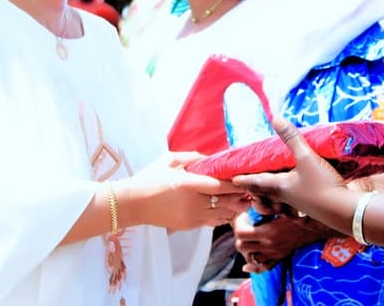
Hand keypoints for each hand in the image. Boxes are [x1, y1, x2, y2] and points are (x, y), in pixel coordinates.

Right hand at [122, 154, 249, 230]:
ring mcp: (191, 216)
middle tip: (251, 190)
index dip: (236, 184)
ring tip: (244, 201)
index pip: (219, 185)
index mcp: (187, 184)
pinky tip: (229, 210)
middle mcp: (192, 202)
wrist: (132, 204)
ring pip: (222, 215)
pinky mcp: (189, 225)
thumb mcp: (169, 160)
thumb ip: (191, 157)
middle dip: (240, 197)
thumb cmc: (150, 178)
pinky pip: (212, 222)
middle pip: (225, 202)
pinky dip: (223, 216)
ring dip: (235, 208)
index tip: (245, 179)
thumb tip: (209, 158)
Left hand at [232, 211, 339, 272]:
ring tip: (249, 237)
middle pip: (241, 246)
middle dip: (239, 235)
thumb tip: (251, 196)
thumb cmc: (301, 213)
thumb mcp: (282, 206)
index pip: (241, 233)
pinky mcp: (280, 257)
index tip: (243, 216)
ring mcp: (275, 254)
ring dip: (245, 248)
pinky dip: (253, 266)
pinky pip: (263, 267)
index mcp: (268, 232)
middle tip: (244, 224)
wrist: (318, 227)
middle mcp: (269, 246)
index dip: (238, 223)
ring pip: (249, 257)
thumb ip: (267, 204)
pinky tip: (248, 264)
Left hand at [233, 118, 350, 226]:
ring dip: (269, 199)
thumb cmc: (322, 185)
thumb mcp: (307, 158)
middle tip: (247, 186)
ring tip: (266, 192)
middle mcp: (285, 198)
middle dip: (254, 191)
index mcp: (280, 186)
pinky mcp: (309, 208)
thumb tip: (276, 118)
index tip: (232, 179)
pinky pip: (290, 205)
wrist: (344, 211)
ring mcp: (297, 206)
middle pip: (264, 196)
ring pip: (276, 203)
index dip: (244, 179)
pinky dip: (286, 200)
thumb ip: (292, 138)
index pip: (256, 182)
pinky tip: (294, 194)